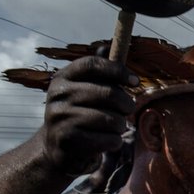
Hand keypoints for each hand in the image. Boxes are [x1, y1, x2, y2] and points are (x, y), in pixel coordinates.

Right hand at [41, 53, 137, 176]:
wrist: (57, 147)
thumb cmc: (80, 114)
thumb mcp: (84, 90)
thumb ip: (98, 72)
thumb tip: (107, 46)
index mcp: (63, 78)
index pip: (92, 64)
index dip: (117, 70)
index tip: (135, 81)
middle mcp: (58, 94)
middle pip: (108, 93)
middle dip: (126, 103)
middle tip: (127, 109)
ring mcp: (60, 117)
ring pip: (111, 119)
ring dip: (121, 126)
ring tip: (115, 127)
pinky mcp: (67, 139)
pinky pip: (108, 139)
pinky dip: (115, 142)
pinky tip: (108, 141)